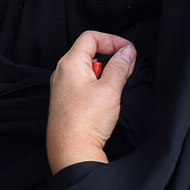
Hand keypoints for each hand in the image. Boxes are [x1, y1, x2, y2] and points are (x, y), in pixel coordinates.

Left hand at [47, 30, 136, 173]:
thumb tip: (127, 51)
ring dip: (104, 73)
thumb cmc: (86, 121)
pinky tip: (106, 99)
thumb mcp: (110, 89)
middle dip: (110, 56)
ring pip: (86, 69)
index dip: (112, 40)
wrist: (71, 151)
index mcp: (69, 64)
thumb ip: (120, 67)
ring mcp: (62, 88)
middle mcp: (62, 73)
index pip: (90, 37)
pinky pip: (82, 84)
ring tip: (117, 87)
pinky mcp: (65, 101)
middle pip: (88, 52)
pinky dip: (97, 85)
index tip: (128, 50)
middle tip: (127, 68)